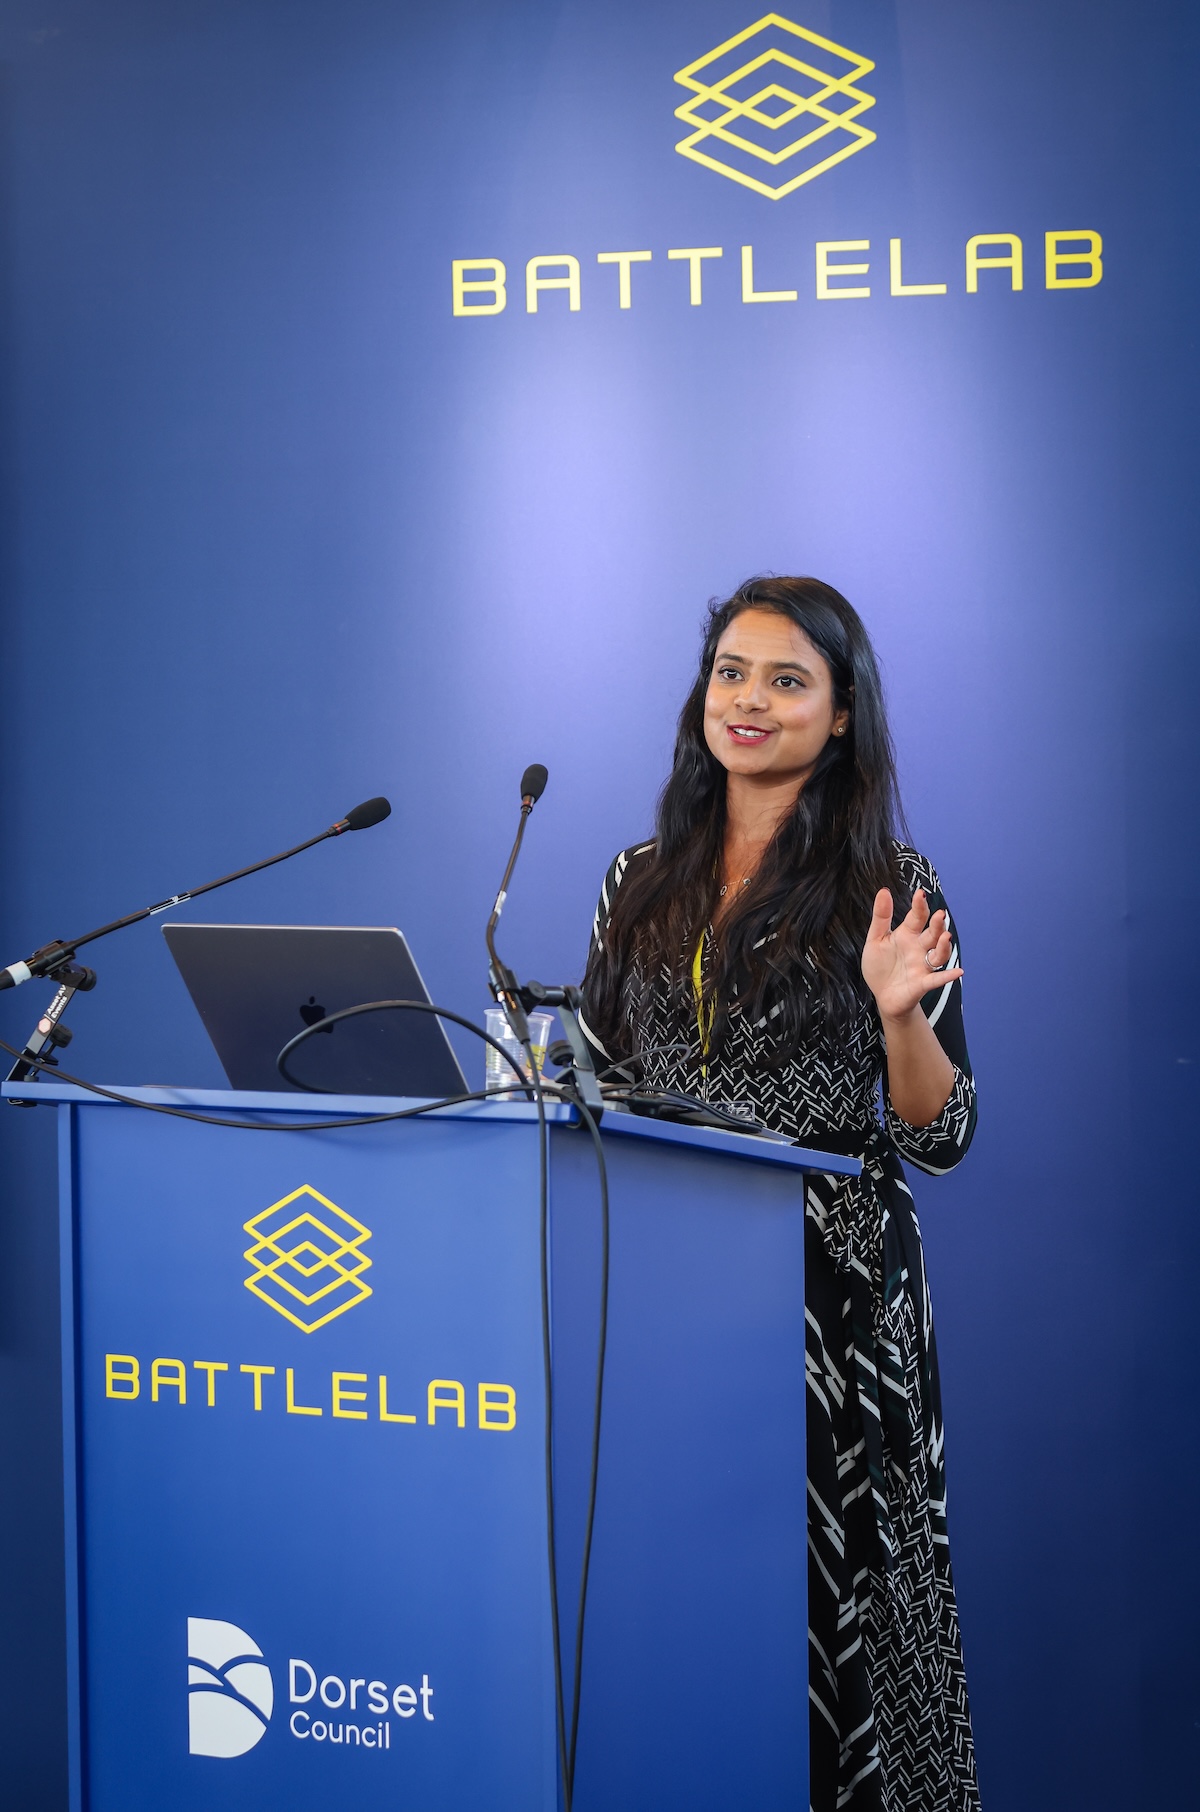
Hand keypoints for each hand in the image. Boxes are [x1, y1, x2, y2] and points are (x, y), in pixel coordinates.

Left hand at [861, 888, 962, 1023]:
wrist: (882, 995)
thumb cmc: (881, 966)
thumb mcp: (875, 939)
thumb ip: (881, 917)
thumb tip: (884, 891)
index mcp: (907, 935)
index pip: (917, 917)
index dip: (920, 906)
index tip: (921, 894)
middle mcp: (919, 948)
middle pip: (933, 934)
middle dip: (937, 925)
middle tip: (939, 915)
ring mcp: (922, 966)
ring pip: (939, 954)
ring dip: (944, 946)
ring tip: (945, 937)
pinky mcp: (922, 983)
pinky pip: (937, 979)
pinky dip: (947, 976)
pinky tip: (958, 972)